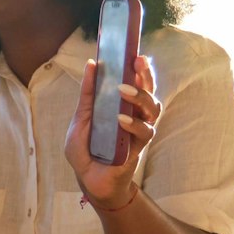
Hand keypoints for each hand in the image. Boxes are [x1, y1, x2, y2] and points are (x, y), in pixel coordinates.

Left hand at [65, 56, 159, 209]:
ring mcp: (139, 131)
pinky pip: (144, 133)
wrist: (88, 179)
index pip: (137, 83)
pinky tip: (121, 119)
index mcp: (123, 106)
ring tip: (124, 90)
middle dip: (145, 76)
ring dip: (139, 97)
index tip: (137, 54)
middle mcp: (135, 116)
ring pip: (152, 110)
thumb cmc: (86, 148)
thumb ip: (88, 94)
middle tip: (137, 63)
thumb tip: (91, 64)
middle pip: (149, 92)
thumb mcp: (81, 118)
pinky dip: (133, 124)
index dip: (140, 69)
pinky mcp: (139, 147)